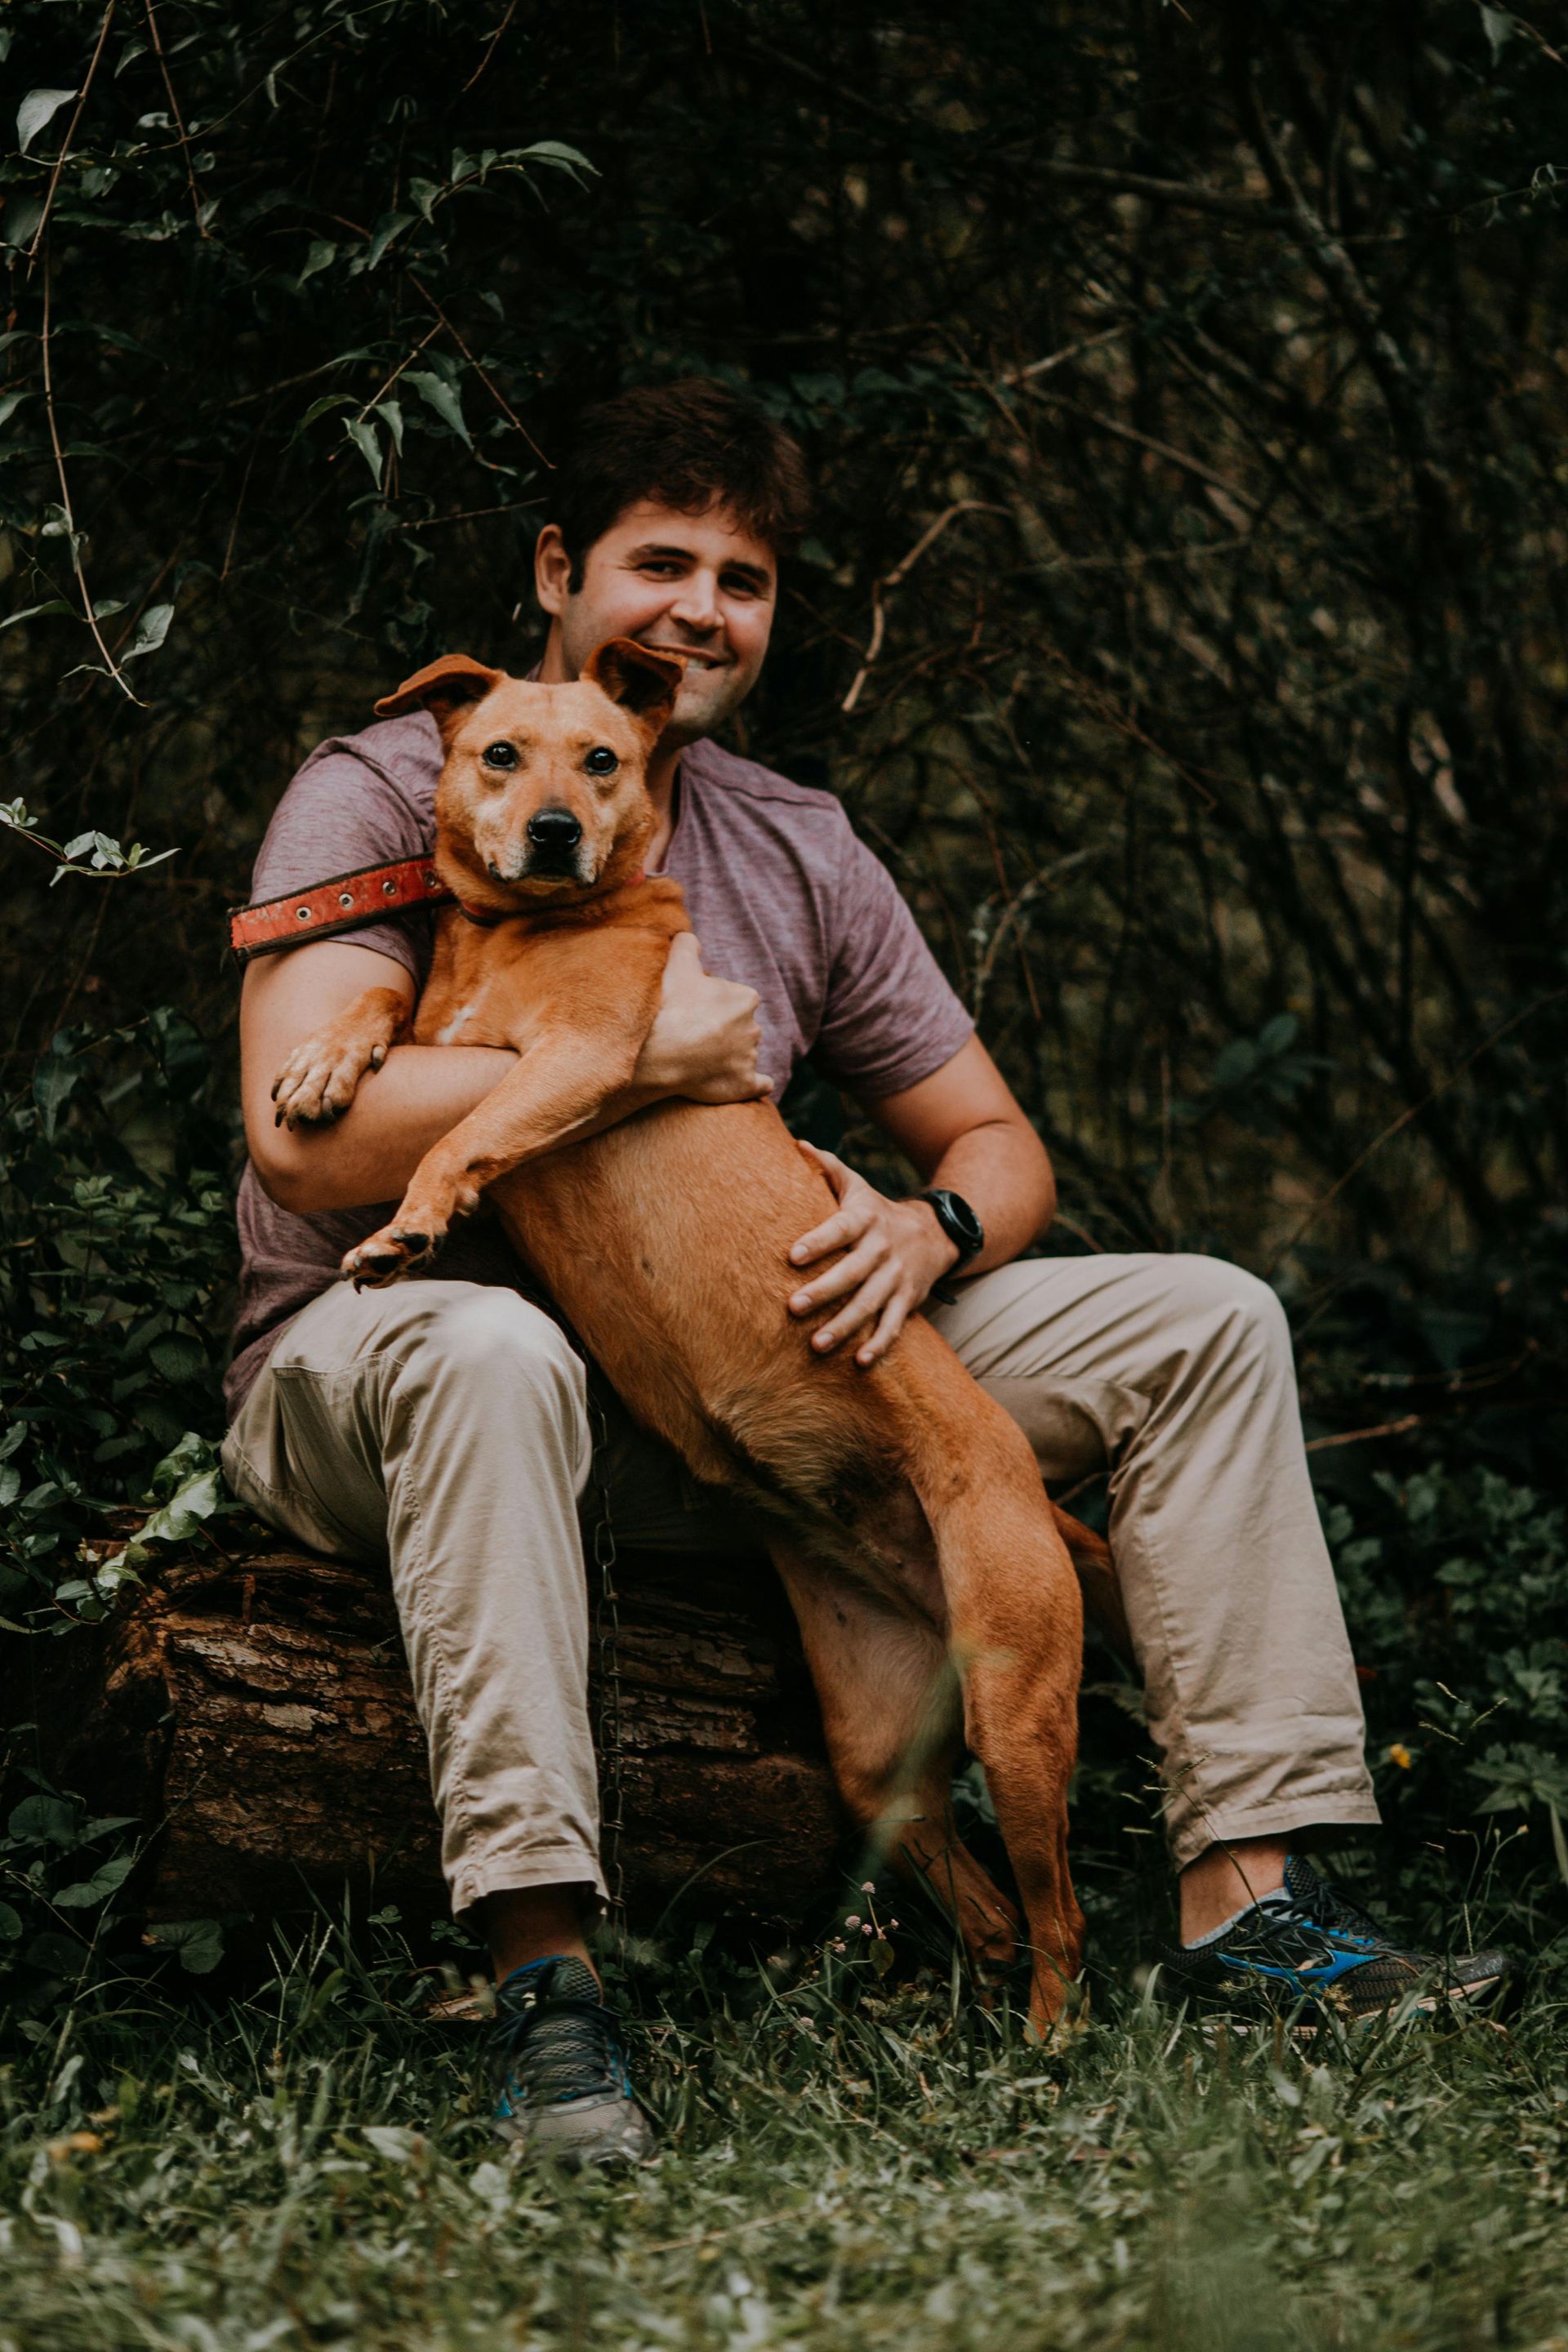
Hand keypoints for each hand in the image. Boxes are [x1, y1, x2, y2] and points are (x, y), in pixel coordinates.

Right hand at [633, 932, 771, 1104]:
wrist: (661, 1052)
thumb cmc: (670, 1006)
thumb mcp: (677, 963)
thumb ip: (687, 944)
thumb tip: (688, 936)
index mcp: (745, 998)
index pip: (734, 998)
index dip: (714, 1003)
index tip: (694, 1010)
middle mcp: (753, 1027)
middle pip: (740, 1026)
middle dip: (723, 1030)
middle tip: (694, 1034)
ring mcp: (750, 1058)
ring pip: (745, 1054)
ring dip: (730, 1056)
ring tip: (701, 1060)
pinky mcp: (744, 1085)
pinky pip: (760, 1085)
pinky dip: (755, 1083)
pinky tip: (745, 1082)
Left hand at [786, 1139, 958, 1367]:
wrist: (933, 1233)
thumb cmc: (877, 1211)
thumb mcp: (857, 1186)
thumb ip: (827, 1167)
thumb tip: (796, 1144)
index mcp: (865, 1219)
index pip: (840, 1229)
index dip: (818, 1241)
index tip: (792, 1256)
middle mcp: (882, 1248)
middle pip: (852, 1272)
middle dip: (824, 1291)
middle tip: (792, 1308)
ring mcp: (897, 1276)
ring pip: (871, 1304)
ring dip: (844, 1326)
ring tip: (816, 1345)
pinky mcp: (908, 1300)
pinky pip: (894, 1325)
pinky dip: (879, 1344)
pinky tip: (859, 1362)